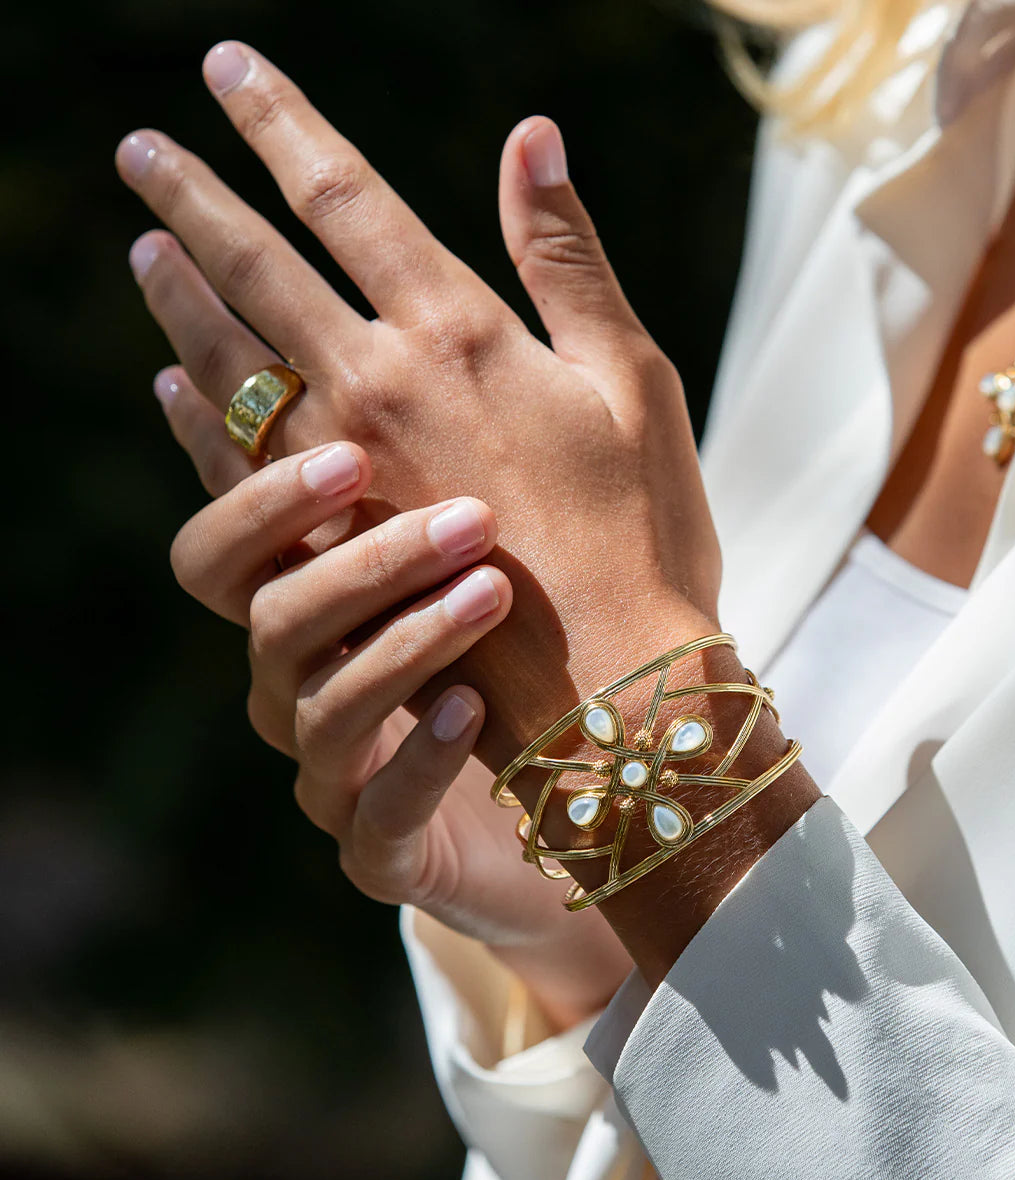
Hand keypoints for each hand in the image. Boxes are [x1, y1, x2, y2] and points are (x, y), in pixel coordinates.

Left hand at [118, 40, 722, 779]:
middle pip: (256, 265)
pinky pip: (229, 470)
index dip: (280, 122)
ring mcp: (338, 475)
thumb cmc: (644, 531)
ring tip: (143, 249)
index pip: (343, 194)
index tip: (229, 68)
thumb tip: (532, 135)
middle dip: (192, 197)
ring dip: (178, 297)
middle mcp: (376, 389)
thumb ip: (568, 258)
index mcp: (457, 334)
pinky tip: (170, 390)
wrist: (611, 685)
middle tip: (138, 151)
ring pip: (226, 361)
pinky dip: (194, 418)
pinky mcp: (325, 551)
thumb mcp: (633, 379)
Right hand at [161, 377, 633, 1026]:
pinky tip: (474, 708)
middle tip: (458, 512)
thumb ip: (457, 444)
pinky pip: (376, 819)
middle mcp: (311, 683)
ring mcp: (342, 771)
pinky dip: (419, 759)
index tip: (339, 439)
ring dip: (402, 642)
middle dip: (349, 558)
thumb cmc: (563, 638)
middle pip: (263, 612)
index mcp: (325, 602)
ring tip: (491, 593)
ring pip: (317, 707)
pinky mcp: (388, 850)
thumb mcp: (525, 531)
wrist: (598, 784)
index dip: (250, 483)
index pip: (236, 536)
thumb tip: (415, 313)